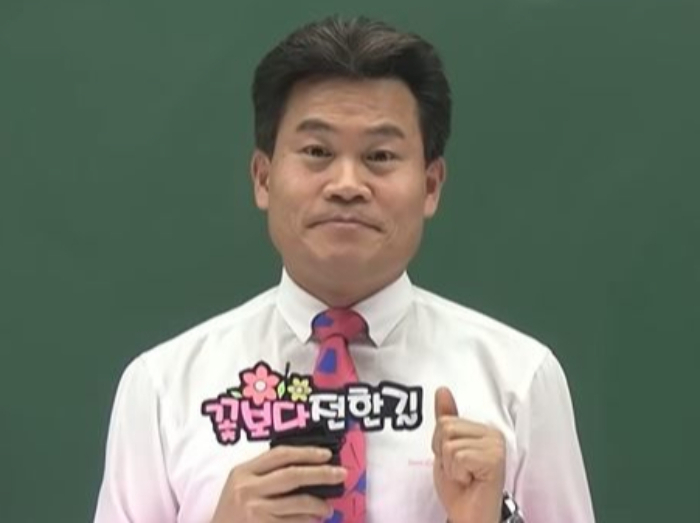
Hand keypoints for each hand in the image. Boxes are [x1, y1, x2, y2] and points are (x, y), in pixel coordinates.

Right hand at [210, 445, 346, 522]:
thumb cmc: (232, 514)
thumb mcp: (240, 487)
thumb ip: (265, 475)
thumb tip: (307, 467)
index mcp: (243, 472)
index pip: (280, 455)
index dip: (306, 452)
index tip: (326, 454)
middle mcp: (248, 489)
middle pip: (293, 475)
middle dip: (321, 474)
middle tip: (341, 474)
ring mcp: (254, 512)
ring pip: (298, 503)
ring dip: (318, 505)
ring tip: (327, 509)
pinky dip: (308, 522)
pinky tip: (313, 522)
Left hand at [432, 387, 505, 522]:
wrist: (468, 514)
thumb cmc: (459, 487)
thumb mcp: (445, 449)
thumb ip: (445, 420)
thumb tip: (442, 391)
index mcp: (482, 429)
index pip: (445, 420)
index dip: (440, 444)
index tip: (456, 461)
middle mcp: (493, 434)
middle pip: (446, 427)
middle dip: (444, 453)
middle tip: (460, 470)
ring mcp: (495, 446)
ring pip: (450, 442)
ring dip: (451, 465)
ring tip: (465, 475)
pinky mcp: (494, 458)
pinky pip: (458, 455)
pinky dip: (457, 472)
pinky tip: (470, 480)